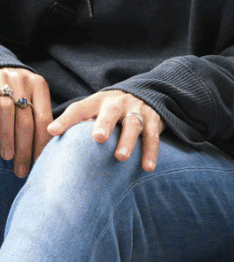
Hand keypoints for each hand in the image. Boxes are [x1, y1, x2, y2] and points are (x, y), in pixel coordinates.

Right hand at [0, 68, 53, 177]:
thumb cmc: (16, 87)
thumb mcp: (31, 93)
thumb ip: (37, 114)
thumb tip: (44, 148)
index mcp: (39, 85)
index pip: (44, 118)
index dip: (43, 142)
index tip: (42, 162)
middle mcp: (23, 82)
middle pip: (27, 120)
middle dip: (27, 147)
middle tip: (25, 169)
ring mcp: (4, 82)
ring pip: (8, 115)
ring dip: (8, 139)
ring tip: (10, 158)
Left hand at [47, 90, 164, 170]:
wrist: (148, 93)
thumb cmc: (111, 110)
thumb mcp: (95, 110)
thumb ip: (77, 122)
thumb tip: (50, 138)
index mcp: (98, 101)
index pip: (79, 108)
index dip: (66, 119)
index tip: (53, 131)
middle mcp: (118, 103)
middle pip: (110, 112)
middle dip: (104, 124)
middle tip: (98, 138)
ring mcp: (138, 110)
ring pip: (133, 124)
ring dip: (128, 140)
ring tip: (121, 157)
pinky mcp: (154, 119)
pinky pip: (153, 136)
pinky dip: (151, 152)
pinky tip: (147, 167)